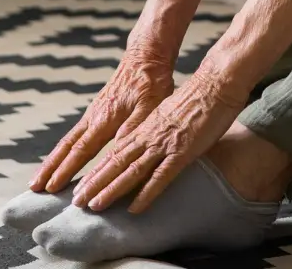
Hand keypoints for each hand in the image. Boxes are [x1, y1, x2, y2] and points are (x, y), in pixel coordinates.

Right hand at [30, 47, 175, 193]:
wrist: (145, 56)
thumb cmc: (151, 82)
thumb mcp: (149, 107)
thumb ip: (133, 129)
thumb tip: (116, 153)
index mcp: (105, 119)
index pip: (81, 150)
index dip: (66, 170)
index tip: (52, 188)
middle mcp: (93, 117)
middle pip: (66, 147)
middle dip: (50, 168)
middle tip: (34, 188)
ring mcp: (93, 113)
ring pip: (68, 140)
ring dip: (54, 160)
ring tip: (41, 177)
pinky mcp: (97, 110)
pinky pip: (76, 133)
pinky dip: (65, 149)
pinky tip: (64, 157)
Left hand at [72, 64, 245, 212]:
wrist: (215, 84)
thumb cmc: (198, 98)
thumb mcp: (169, 113)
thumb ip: (157, 129)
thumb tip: (152, 142)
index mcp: (145, 126)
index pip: (115, 152)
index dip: (98, 170)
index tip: (83, 185)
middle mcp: (149, 136)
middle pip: (115, 162)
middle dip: (94, 183)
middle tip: (77, 201)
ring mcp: (164, 144)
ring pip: (131, 170)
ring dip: (111, 189)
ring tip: (94, 205)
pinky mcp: (181, 151)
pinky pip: (160, 176)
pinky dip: (146, 193)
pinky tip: (134, 208)